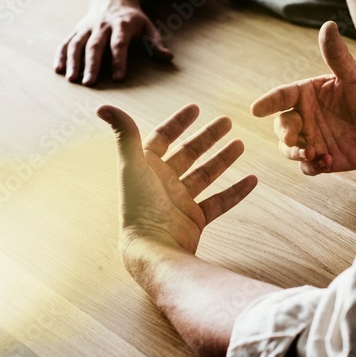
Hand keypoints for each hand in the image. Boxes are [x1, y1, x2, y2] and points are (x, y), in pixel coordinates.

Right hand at [56, 0, 173, 84]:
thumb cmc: (133, 20)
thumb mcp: (148, 27)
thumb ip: (155, 44)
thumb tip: (168, 58)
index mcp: (122, 25)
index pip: (119, 44)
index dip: (119, 61)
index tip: (118, 78)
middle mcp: (102, 26)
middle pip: (95, 45)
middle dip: (92, 64)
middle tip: (89, 83)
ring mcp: (87, 27)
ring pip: (77, 44)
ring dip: (73, 62)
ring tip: (72, 80)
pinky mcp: (77, 30)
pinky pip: (66, 42)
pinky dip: (61, 55)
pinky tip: (58, 69)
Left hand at [97, 103, 257, 256]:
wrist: (153, 249)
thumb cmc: (139, 207)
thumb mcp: (132, 165)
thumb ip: (124, 134)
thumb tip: (103, 106)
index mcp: (146, 168)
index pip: (162, 138)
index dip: (178, 123)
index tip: (196, 108)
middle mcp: (163, 183)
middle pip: (188, 153)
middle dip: (207, 137)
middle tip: (227, 121)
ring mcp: (180, 202)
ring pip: (205, 175)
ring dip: (223, 159)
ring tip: (240, 144)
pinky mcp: (195, 220)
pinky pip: (219, 202)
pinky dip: (236, 192)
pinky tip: (252, 180)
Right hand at [251, 21, 355, 174]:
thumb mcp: (353, 75)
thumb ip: (337, 55)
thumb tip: (328, 25)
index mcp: (305, 95)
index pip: (280, 97)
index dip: (267, 102)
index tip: (255, 109)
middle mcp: (303, 117)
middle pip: (280, 126)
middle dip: (283, 133)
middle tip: (293, 139)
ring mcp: (310, 139)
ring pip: (287, 149)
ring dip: (294, 153)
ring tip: (311, 153)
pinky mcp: (320, 159)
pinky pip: (306, 167)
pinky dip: (311, 166)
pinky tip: (327, 160)